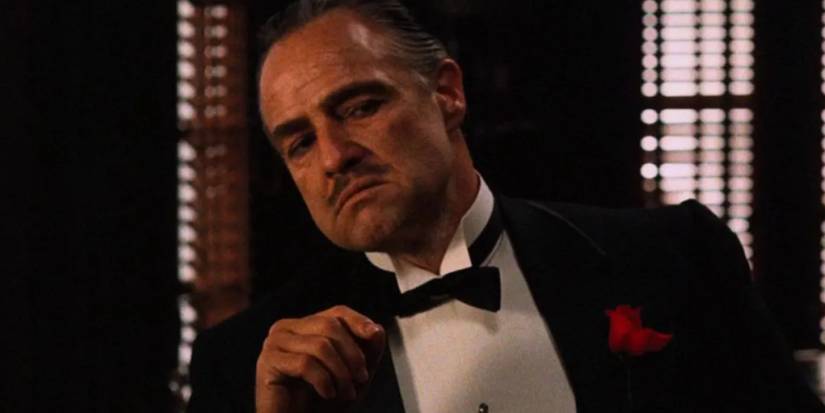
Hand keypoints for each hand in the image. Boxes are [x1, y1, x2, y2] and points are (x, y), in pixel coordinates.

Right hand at [255, 305, 385, 412]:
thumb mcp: (353, 376)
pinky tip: (327, 394)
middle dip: (352, 354)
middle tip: (361, 379)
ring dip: (340, 373)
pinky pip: (305, 363)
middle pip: (330, 325)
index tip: (373, 335)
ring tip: (346, 393)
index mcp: (305, 326)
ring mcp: (274, 343)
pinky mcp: (267, 362)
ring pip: (320, 345)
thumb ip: (367, 352)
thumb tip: (378, 329)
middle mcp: (286, 328)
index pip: (336, 313)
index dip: (358, 321)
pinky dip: (323, 381)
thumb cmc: (321, 404)